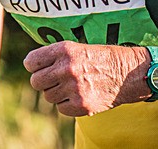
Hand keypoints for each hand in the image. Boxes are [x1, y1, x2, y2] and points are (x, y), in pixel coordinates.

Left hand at [23, 41, 148, 116]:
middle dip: (43, 81)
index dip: (34, 65)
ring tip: (72, 85)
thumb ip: (54, 56)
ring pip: (48, 96)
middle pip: (36, 82)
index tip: (39, 67)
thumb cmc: (99, 58)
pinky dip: (67, 104)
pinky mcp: (81, 105)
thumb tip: (30, 65)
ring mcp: (73, 88)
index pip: (31, 62)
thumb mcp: (76, 47)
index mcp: (64, 50)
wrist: (127, 73)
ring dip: (56, 92)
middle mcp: (67, 68)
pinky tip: (79, 95)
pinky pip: (61, 108)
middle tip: (55, 79)